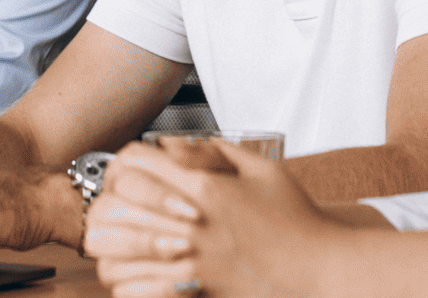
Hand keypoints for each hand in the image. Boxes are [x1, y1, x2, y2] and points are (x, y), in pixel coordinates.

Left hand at [86, 141, 350, 297]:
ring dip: (111, 243)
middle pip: (114, 204)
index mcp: (204, 188)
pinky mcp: (191, 292)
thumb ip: (214, 151)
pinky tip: (137, 272)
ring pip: (113, 252)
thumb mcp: (262, 169)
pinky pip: (131, 291)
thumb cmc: (296, 220)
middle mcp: (190, 225)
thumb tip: (171, 144)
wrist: (319, 271)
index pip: (135, 162)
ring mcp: (188, 263)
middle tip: (119, 203)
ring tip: (122, 238)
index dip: (125, 161)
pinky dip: (125, 282)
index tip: (132, 170)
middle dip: (109, 200)